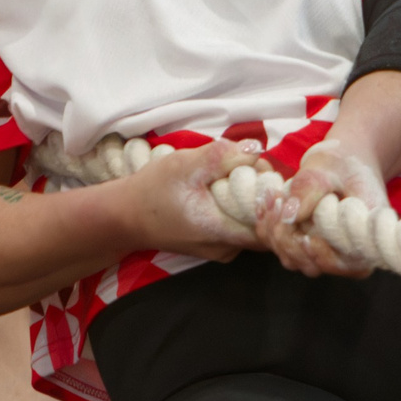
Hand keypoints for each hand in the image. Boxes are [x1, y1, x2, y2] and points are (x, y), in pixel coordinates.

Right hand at [115, 139, 263, 262]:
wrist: (124, 216)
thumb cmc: (152, 191)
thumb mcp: (185, 165)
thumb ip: (221, 157)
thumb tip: (257, 149)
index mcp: (222, 233)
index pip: (271, 225)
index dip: (276, 199)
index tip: (264, 172)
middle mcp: (228, 249)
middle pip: (264, 222)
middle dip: (263, 191)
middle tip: (247, 164)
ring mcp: (222, 250)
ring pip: (252, 223)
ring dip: (250, 197)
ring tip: (233, 173)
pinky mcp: (216, 245)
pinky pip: (239, 225)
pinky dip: (238, 205)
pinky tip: (222, 188)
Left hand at [256, 138, 387, 277]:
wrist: (339, 162)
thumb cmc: (342, 162)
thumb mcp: (328, 167)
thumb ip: (311, 188)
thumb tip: (289, 215)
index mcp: (367, 235)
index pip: (349, 263)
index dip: (324, 256)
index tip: (305, 236)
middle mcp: (349, 252)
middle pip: (313, 265)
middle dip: (288, 238)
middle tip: (278, 201)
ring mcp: (324, 253)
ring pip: (292, 259)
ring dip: (275, 232)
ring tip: (272, 197)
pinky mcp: (304, 248)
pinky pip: (280, 248)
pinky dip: (267, 227)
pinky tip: (266, 201)